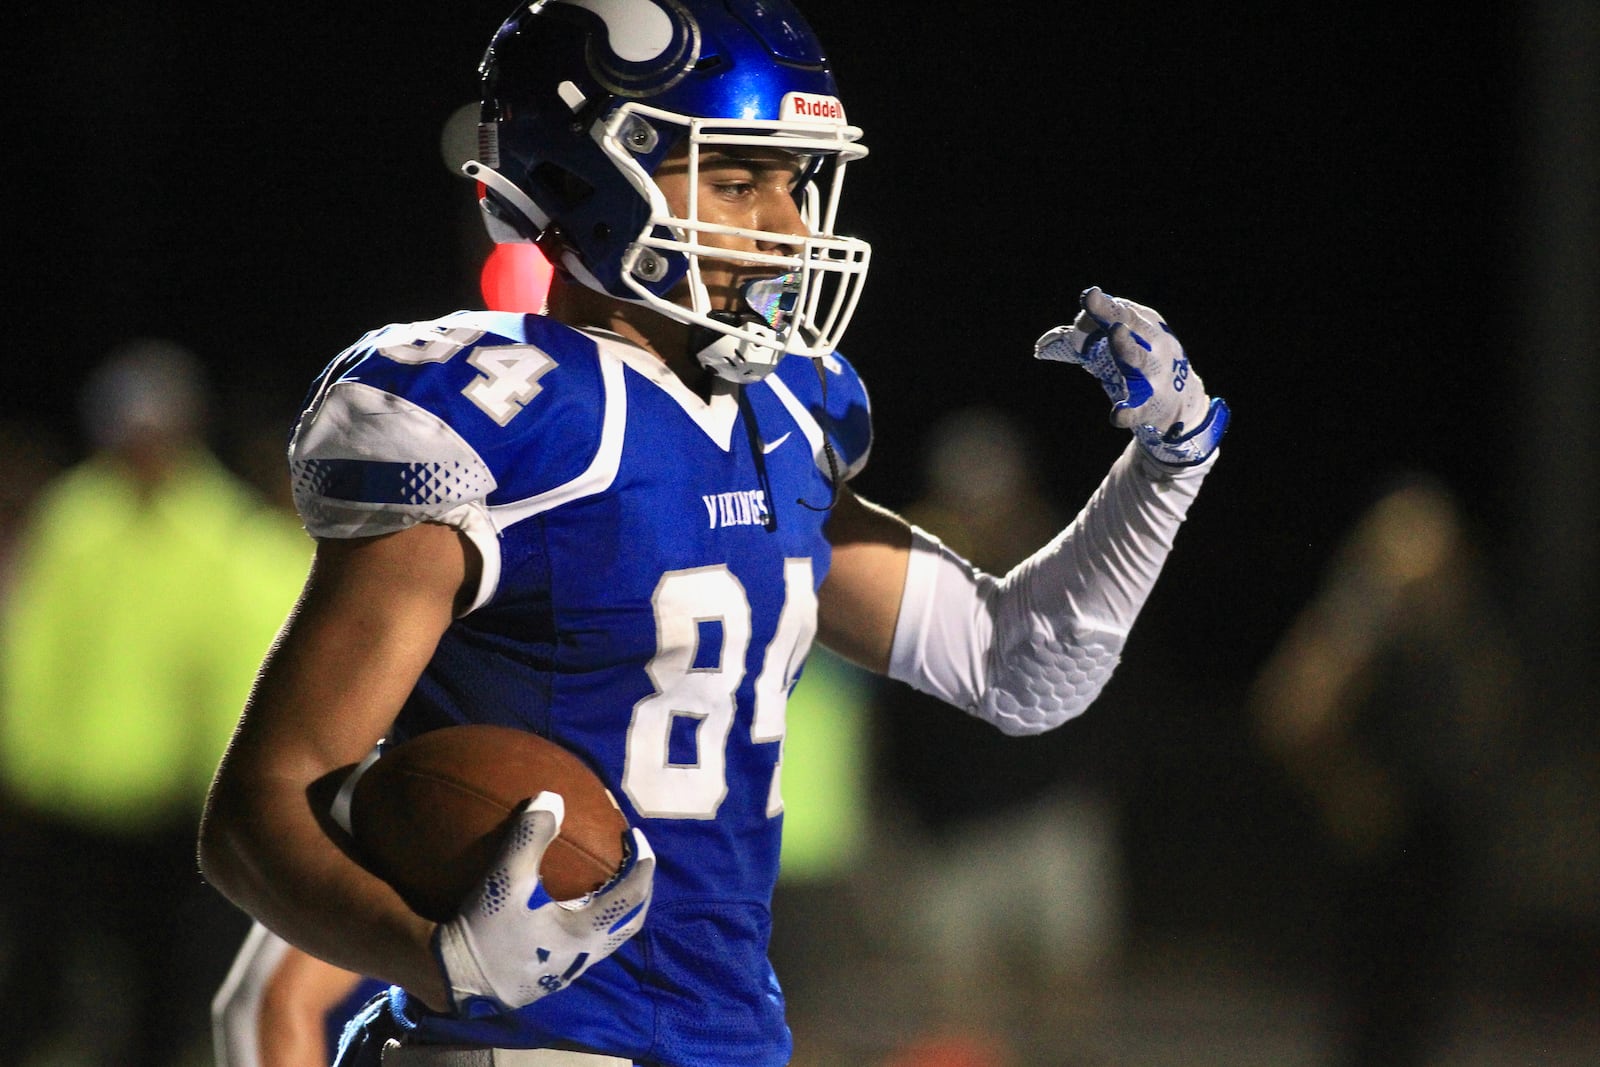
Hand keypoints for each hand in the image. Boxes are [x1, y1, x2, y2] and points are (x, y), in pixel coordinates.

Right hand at [433, 791, 654, 1013]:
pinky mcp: (552, 975)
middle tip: (634, 861)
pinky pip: (588, 944)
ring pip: (610, 937)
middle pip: (631, 922)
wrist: (453, 978)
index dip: (642, 865)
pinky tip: (573, 904)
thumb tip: (553, 798)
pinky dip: (594, 919)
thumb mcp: (505, 878)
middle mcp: (584, 956)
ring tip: (609, 879)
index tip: (636, 837)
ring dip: (618, 907)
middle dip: (640, 890)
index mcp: (584, 934)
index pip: (632, 897)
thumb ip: (531, 836)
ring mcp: (569, 969)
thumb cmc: (484, 930)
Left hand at [1035, 287, 1228, 466]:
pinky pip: (1139, 408)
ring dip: (1126, 346)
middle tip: (1096, 301)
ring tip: (1115, 335)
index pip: (1123, 311)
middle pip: (1133, 326)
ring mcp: (1156, 375)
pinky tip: (1116, 416)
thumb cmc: (1141, 363)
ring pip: (1138, 359)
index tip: (1089, 296)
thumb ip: (1088, 337)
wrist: (1182, 403)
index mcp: (1146, 325)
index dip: (1104, 306)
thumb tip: (1044, 347)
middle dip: (1115, 314)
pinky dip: (1128, 411)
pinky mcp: (1153, 405)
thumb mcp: (1122, 343)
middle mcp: (1155, 345)